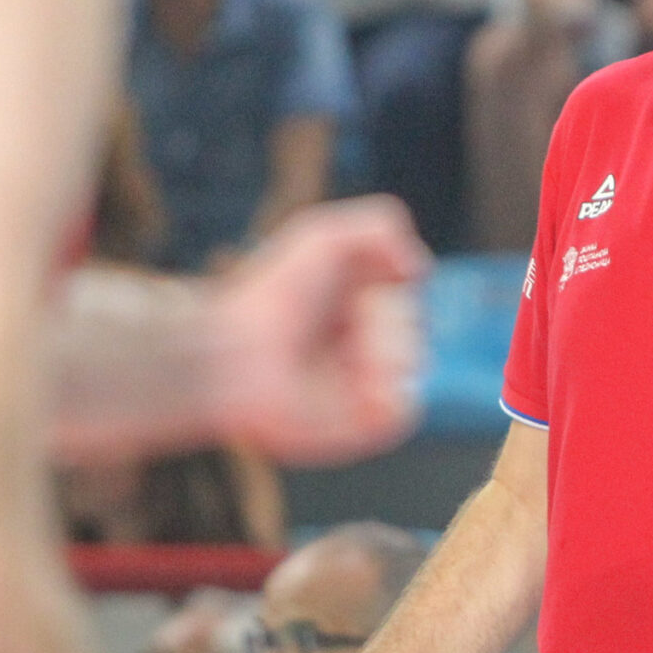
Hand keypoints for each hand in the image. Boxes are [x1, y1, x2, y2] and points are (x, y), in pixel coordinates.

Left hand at [213, 197, 428, 464]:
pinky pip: (402, 409)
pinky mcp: (359, 425)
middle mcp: (362, 346)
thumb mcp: (324, 235)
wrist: (234, 351)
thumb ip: (381, 227)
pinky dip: (386, 390)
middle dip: (390, 313)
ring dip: (386, 348)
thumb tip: (418, 270)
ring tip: (345, 349)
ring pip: (412, 365)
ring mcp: (362, 387)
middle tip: (345, 316)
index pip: (410, 292)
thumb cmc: (271, 293)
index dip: (395, 281)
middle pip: (416, 326)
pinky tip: (355, 378)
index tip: (362, 280)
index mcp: (357, 305)